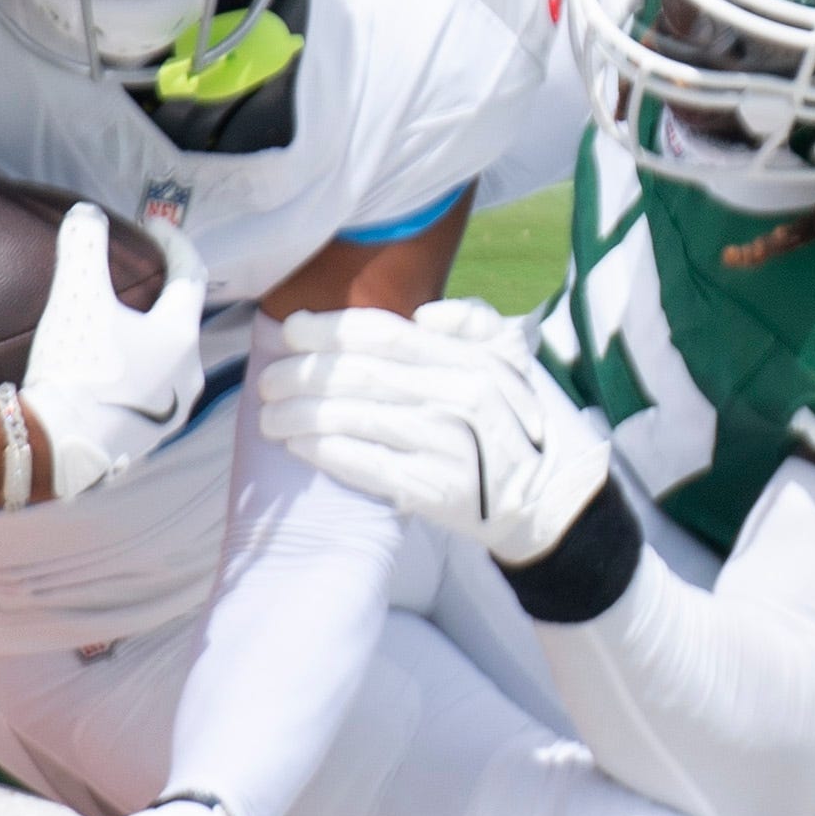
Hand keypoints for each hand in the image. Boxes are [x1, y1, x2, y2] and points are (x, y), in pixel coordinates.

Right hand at [17, 206, 208, 499]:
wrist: (56, 449)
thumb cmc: (76, 369)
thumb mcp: (77, 297)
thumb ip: (85, 246)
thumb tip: (87, 214)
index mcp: (180, 336)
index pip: (190, 274)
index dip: (174, 243)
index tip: (155, 226)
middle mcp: (187, 375)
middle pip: (181, 320)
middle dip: (163, 295)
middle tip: (139, 276)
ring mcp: (170, 413)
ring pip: (167, 361)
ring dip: (150, 338)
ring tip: (122, 326)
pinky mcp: (146, 441)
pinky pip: (149, 392)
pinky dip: (136, 372)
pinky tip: (110, 372)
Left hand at [256, 298, 611, 565]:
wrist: (546, 501)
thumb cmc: (512, 423)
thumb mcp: (511, 361)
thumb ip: (474, 324)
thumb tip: (424, 314)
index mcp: (473, 360)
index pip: (386, 333)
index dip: (329, 329)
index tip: (289, 330)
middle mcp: (461, 397)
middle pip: (359, 374)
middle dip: (302, 374)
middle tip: (268, 379)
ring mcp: (447, 444)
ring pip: (353, 418)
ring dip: (300, 414)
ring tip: (269, 415)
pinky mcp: (433, 489)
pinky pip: (364, 463)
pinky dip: (323, 450)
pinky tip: (296, 444)